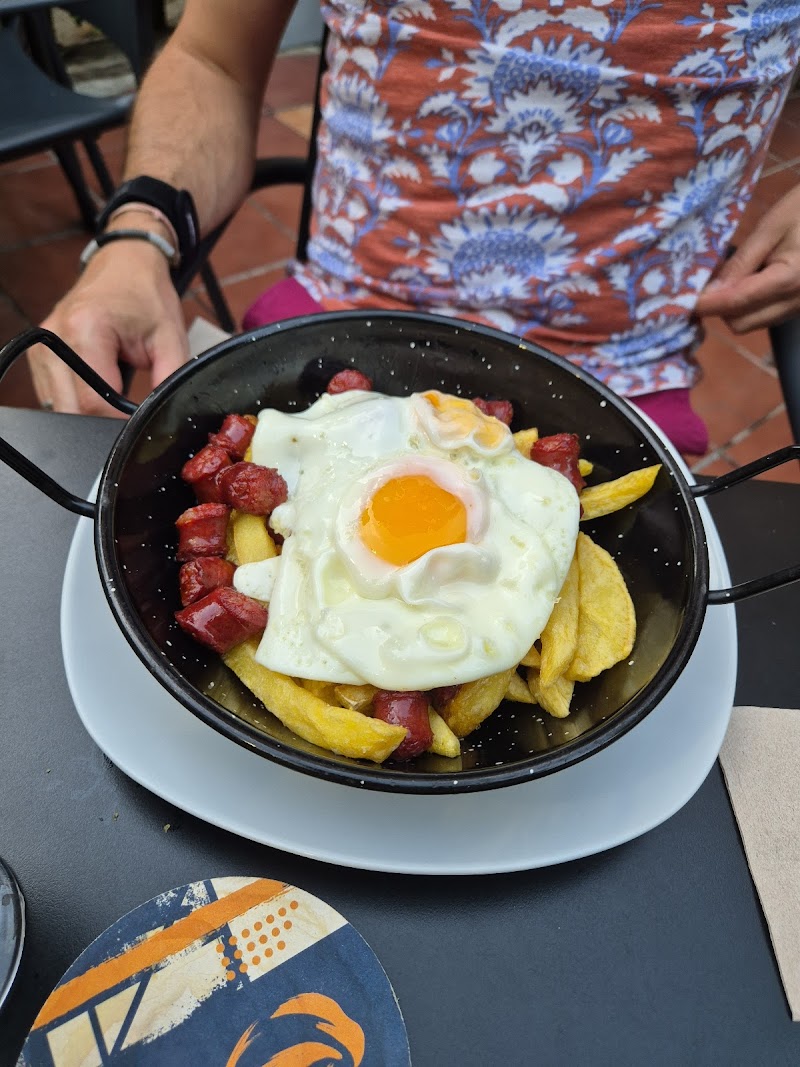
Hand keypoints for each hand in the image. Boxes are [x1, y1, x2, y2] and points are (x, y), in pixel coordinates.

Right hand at [27, 237, 188, 416]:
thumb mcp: (171, 340)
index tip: (138, 423)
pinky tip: (97, 388)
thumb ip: (168, 382)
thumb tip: (162, 418)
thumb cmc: (147, 296)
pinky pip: (52, 394)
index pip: (93, 401)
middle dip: (102, 420)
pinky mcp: (39, 351)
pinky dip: (75, 399)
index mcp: (87, 329)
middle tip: (128, 412)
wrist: (125, 263)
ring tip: (115, 394)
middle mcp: (55, 337)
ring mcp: (41, 344)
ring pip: (58, 406)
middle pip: (70, 408)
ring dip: (87, 411)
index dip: (118, 422)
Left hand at [695, 183, 799, 332]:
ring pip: (754, 322)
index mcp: (790, 281)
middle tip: (707, 281)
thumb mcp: (773, 226)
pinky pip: (769, 314)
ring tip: (730, 276)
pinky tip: (750, 278)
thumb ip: (742, 261)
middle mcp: (797, 303)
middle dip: (720, 307)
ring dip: (735, 307)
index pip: (735, 304)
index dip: (704, 304)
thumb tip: (711, 291)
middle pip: (741, 323)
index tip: (680, 300)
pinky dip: (752, 303)